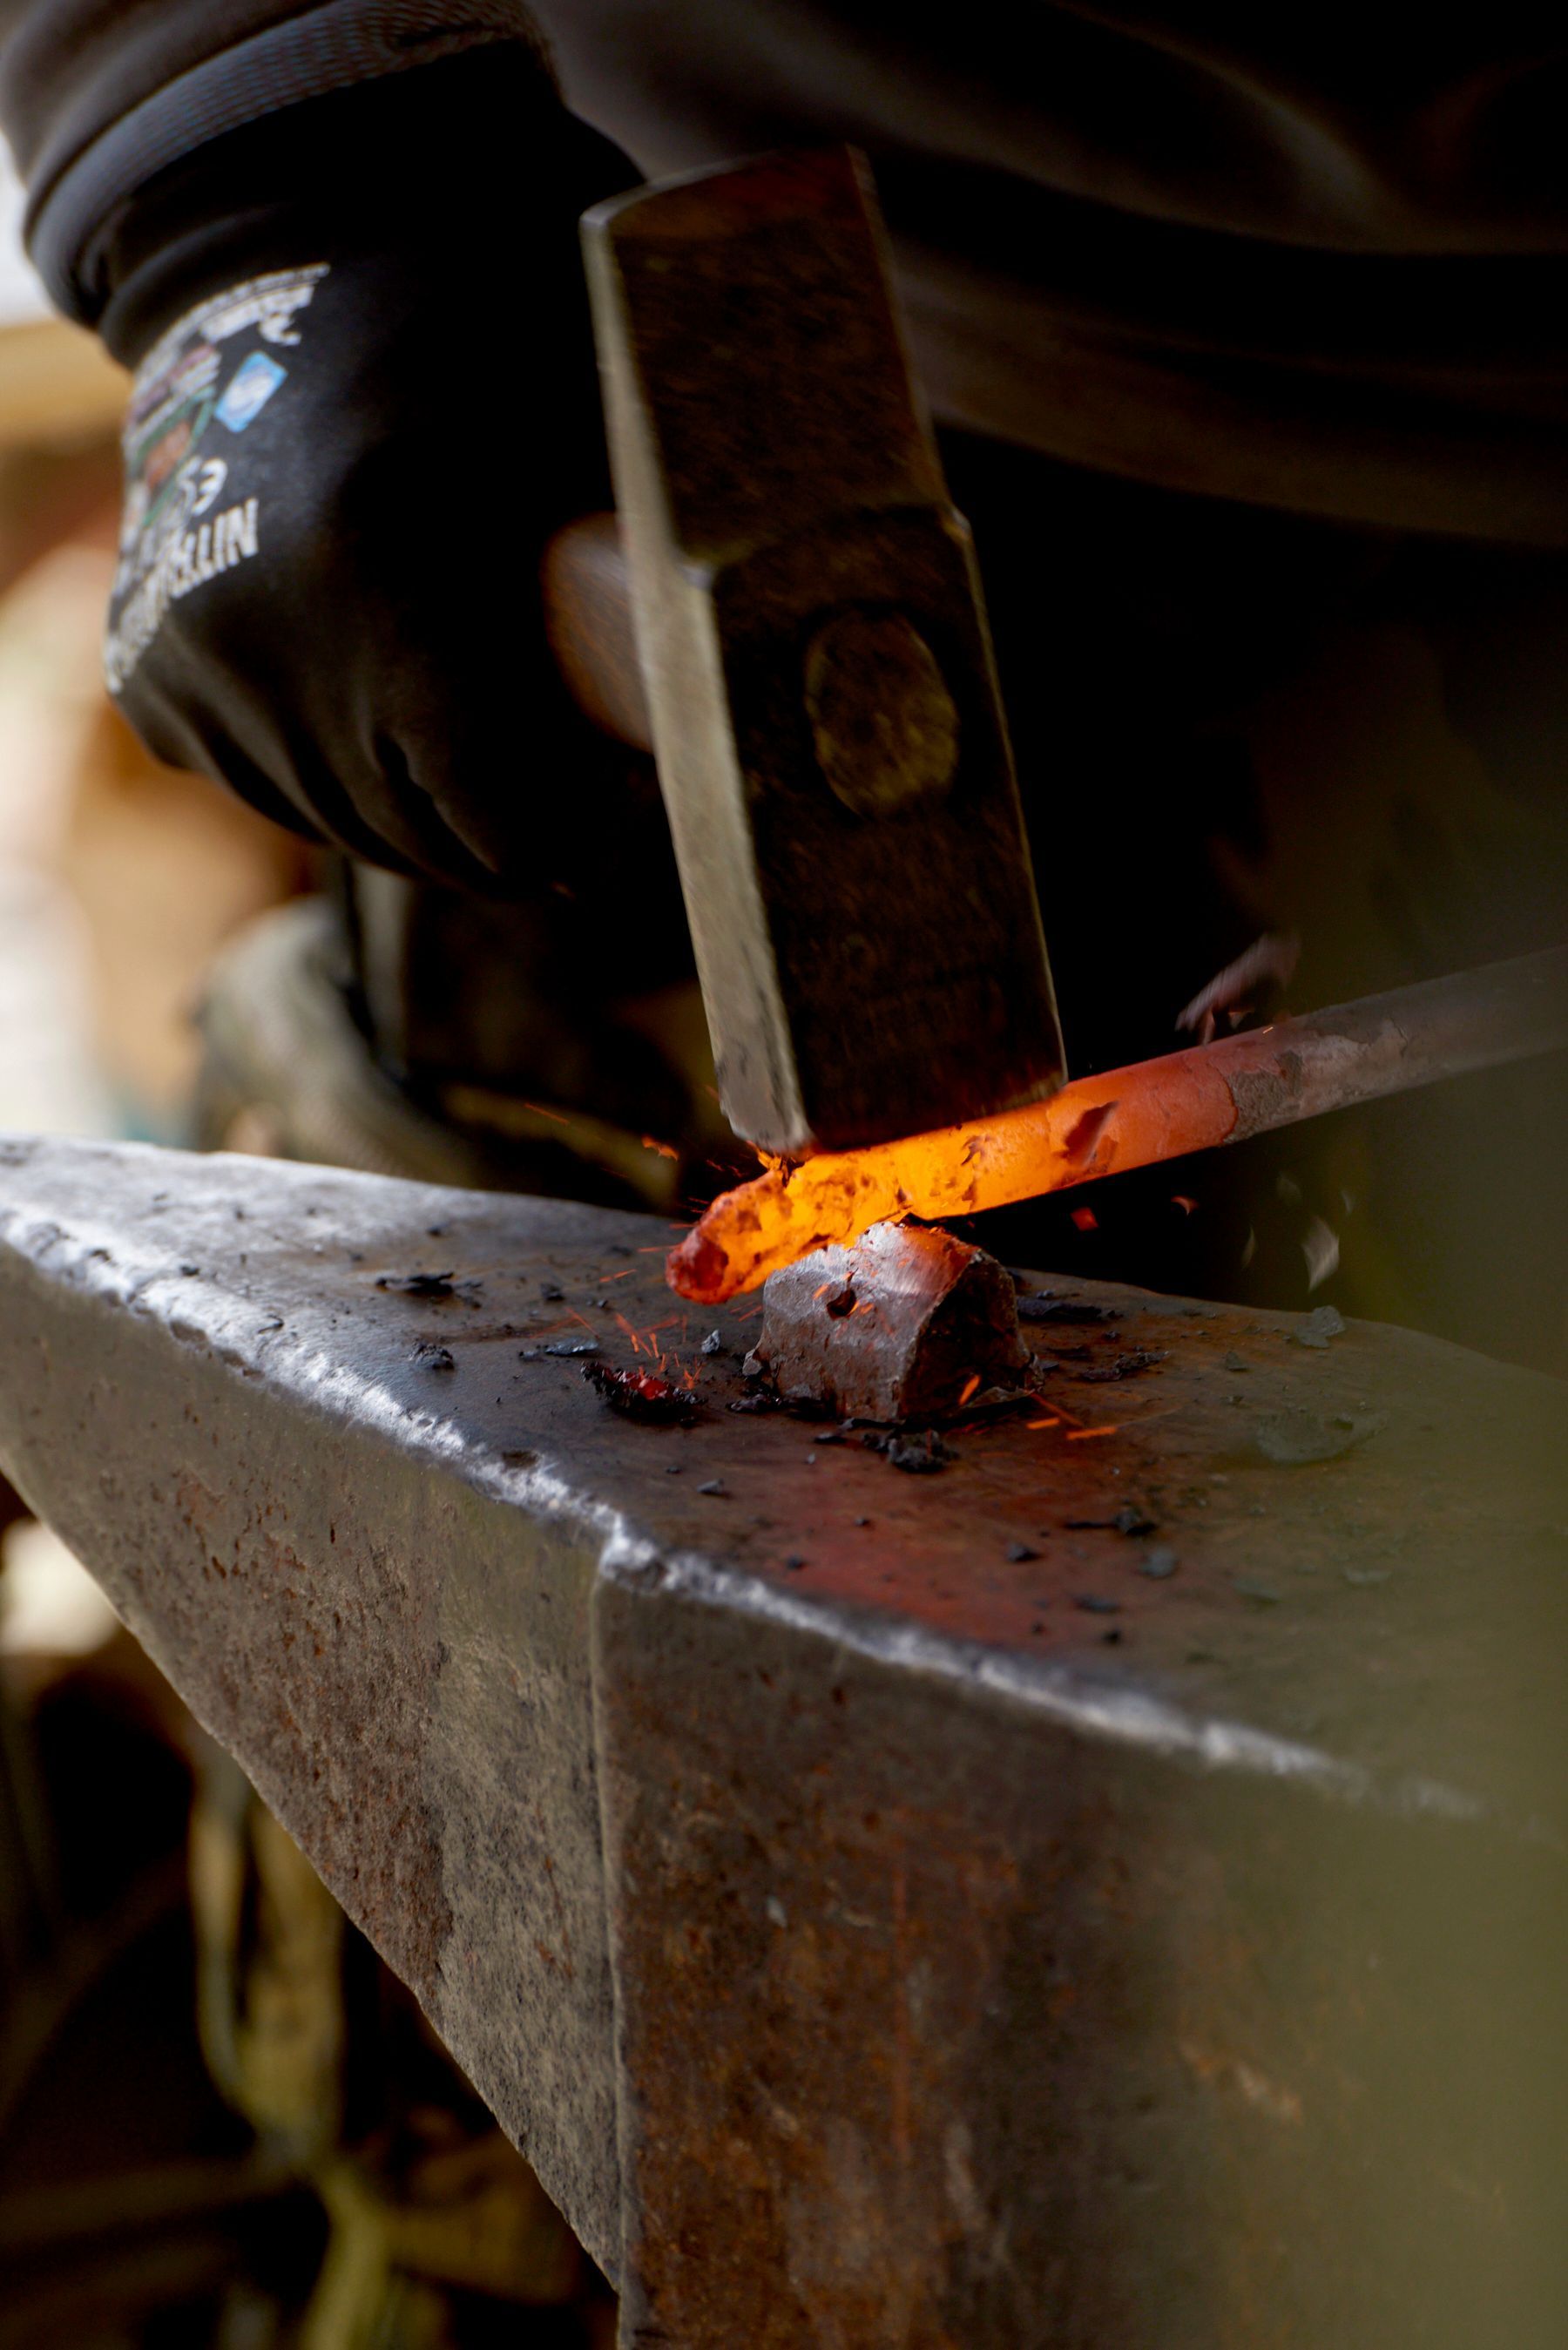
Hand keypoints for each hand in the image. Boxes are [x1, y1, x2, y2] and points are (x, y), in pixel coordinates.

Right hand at [96, 49, 641, 892]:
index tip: (622, 796)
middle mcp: (275, 645)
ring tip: (486, 727)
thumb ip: (669, 560)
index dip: (581, 834)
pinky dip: (343, 769)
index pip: (507, 827)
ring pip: (356, 831)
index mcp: (394, 583)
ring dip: (428, 808)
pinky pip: (281, 788)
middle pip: (433, 846)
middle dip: (512, 826)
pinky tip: (387, 695)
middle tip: (573, 774)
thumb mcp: (603, 410)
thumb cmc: (484, 308)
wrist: (285, 223)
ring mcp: (199, 668)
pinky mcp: (154, 678)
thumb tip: (791, 687)